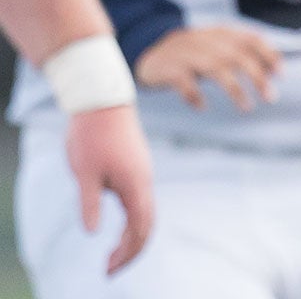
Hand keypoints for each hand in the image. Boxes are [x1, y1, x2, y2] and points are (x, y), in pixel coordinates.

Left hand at [65, 104, 154, 273]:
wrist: (103, 101)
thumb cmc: (91, 136)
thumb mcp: (84, 172)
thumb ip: (90, 203)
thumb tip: (93, 233)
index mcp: (135, 185)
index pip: (140, 228)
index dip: (129, 253)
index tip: (110, 269)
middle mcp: (144, 182)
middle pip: (146, 225)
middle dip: (131, 251)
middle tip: (109, 270)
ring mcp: (141, 175)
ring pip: (144, 214)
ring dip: (131, 238)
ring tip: (111, 256)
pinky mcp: (135, 169)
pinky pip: (140, 203)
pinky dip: (131, 223)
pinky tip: (118, 229)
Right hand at [135, 26, 281, 111]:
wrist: (150, 54)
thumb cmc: (193, 55)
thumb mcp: (218, 49)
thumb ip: (242, 55)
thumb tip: (273, 72)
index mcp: (221, 33)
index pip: (251, 39)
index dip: (268, 55)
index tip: (281, 75)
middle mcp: (205, 39)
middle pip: (236, 55)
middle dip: (257, 76)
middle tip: (270, 97)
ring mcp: (185, 53)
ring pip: (214, 67)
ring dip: (234, 88)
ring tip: (246, 107)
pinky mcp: (168, 67)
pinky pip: (183, 80)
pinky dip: (194, 94)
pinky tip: (202, 106)